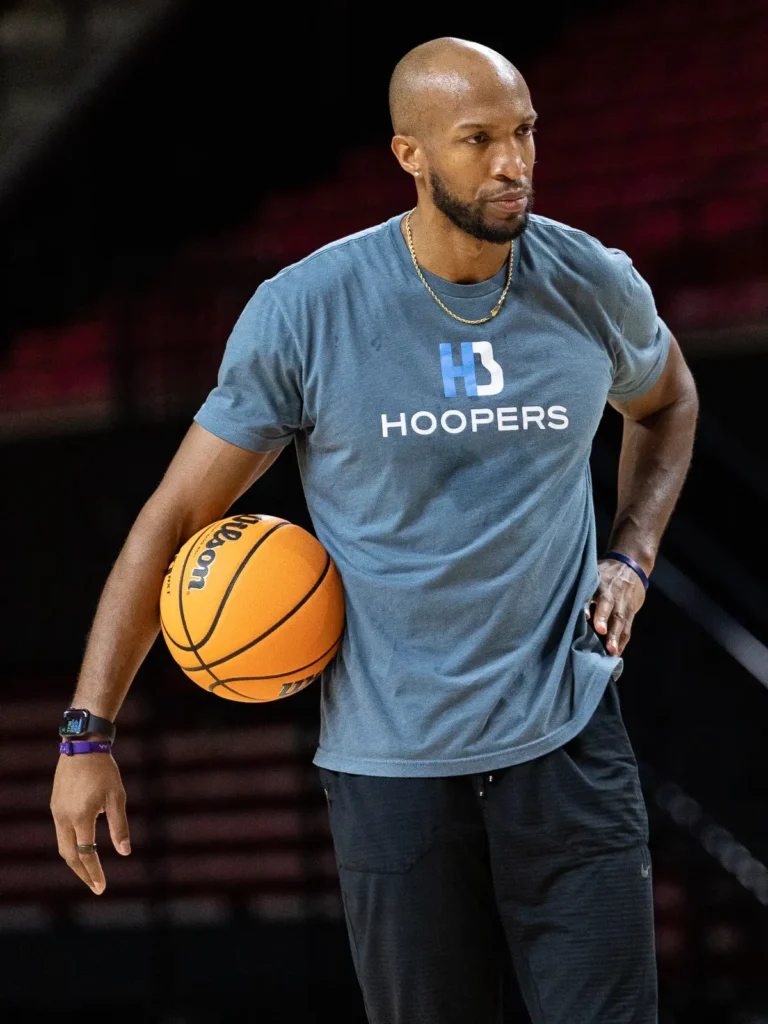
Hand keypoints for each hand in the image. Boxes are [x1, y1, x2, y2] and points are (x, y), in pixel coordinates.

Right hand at [50, 750, 130, 893]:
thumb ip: (119, 826)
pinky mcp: (55, 805)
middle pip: (69, 855)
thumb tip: (125, 853)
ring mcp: (57, 812)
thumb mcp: (117, 797)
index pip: (87, 854)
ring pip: (62, 845)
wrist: (82, 746)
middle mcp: (64, 818)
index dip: (94, 872)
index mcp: (81, 817)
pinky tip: (82, 846)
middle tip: (95, 886)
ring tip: (89, 870)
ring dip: (75, 860)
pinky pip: (61, 831)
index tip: (101, 887)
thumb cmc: (105, 771)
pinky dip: (70, 845)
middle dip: (82, 873)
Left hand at [586, 558, 647, 655]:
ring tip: (612, 650)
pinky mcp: (631, 612)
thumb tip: (559, 601)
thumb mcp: (593, 573)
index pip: (592, 592)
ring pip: (620, 619)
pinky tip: (617, 654)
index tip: (585, 615)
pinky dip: (623, 641)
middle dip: (604, 619)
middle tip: (600, 631)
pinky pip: (628, 628)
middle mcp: (611, 593)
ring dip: (616, 635)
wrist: (632, 565)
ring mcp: (623, 603)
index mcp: (599, 583)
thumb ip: (582, 588)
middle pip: (608, 605)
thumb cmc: (604, 573)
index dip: (588, 604)